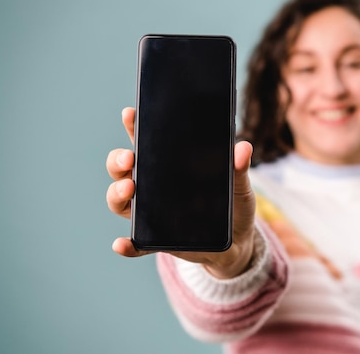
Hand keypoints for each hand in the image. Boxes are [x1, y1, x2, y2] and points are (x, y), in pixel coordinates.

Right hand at [106, 107, 256, 278]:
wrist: (238, 242)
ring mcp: (152, 214)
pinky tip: (121, 244)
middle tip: (129, 158)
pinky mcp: (158, 241)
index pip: (145, 142)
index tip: (130, 114)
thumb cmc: (233, 205)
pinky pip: (137, 245)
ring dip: (117, 194)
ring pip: (121, 202)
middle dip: (118, 160)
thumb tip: (243, 147)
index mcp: (169, 166)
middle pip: (122, 169)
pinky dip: (127, 246)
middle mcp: (153, 188)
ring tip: (128, 188)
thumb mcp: (239, 185)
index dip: (133, 126)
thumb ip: (238, 168)